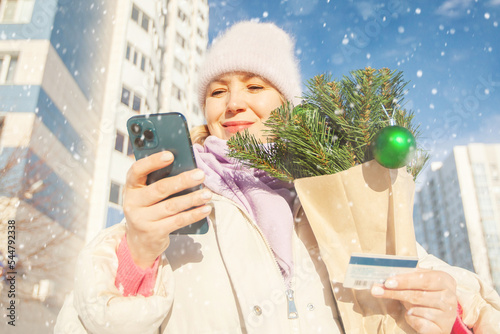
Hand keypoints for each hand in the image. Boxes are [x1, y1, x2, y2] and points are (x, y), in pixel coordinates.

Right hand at [123, 151, 211, 268]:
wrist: (140, 242)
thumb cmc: (148, 210)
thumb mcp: (146, 194)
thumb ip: (158, 181)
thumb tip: (186, 169)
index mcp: (131, 187)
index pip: (137, 170)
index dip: (152, 161)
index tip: (170, 155)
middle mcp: (133, 203)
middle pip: (160, 189)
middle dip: (182, 181)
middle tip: (200, 174)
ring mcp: (142, 219)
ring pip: (171, 206)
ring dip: (192, 199)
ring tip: (207, 193)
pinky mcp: (154, 233)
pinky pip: (177, 221)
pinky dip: (193, 214)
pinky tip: (205, 209)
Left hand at [371, 269, 456, 332]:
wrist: (441, 314)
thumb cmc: (426, 292)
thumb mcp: (420, 280)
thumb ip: (407, 275)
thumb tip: (386, 272)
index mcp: (445, 280)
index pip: (423, 279)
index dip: (405, 280)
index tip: (387, 282)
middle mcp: (450, 297)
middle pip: (417, 295)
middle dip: (395, 293)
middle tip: (376, 291)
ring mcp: (447, 315)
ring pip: (416, 309)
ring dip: (405, 306)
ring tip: (404, 303)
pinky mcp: (442, 329)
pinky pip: (418, 323)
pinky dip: (410, 318)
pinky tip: (412, 315)